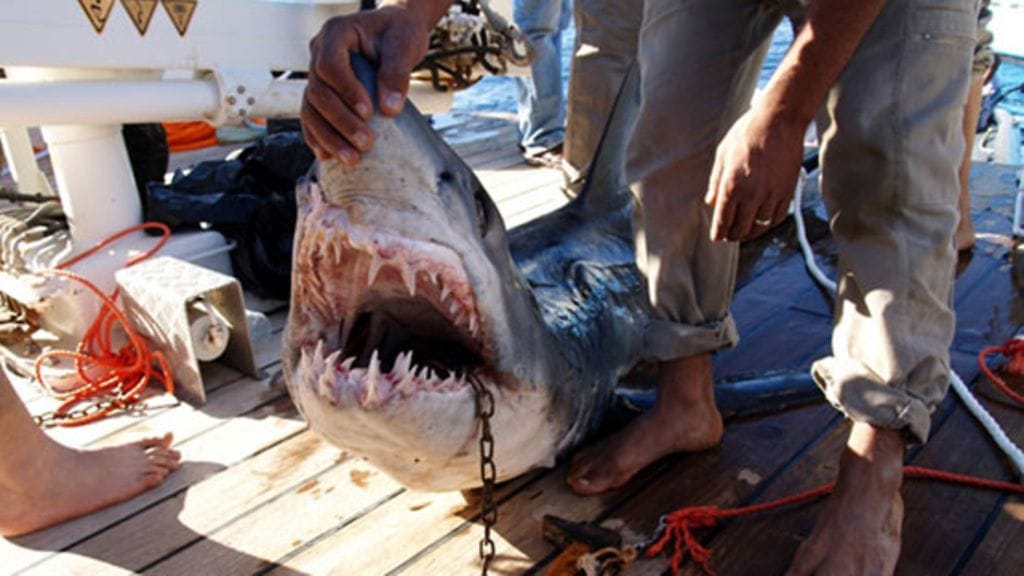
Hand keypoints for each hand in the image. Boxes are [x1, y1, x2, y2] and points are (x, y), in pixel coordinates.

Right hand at [301, 6, 431, 164]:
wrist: (394, 34)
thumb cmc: (399, 34)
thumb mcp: (404, 45)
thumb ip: (397, 72)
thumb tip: (389, 109)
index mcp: (336, 34)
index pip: (329, 65)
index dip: (345, 91)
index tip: (368, 112)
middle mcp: (319, 54)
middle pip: (318, 93)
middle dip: (340, 122)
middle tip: (366, 143)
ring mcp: (318, 76)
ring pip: (311, 110)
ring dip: (328, 137)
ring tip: (351, 158)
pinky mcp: (323, 94)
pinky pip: (312, 118)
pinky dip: (319, 138)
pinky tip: (330, 156)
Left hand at [704, 107, 805, 241]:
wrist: (779, 121)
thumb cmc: (748, 133)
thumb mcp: (722, 155)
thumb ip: (715, 181)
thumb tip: (710, 202)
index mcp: (732, 186)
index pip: (723, 221)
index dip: (719, 233)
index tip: (717, 237)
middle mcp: (752, 194)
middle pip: (741, 229)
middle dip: (732, 236)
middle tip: (729, 236)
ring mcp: (772, 194)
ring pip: (760, 226)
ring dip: (750, 233)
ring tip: (744, 233)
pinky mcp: (788, 191)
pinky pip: (778, 217)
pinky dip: (769, 224)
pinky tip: (763, 222)